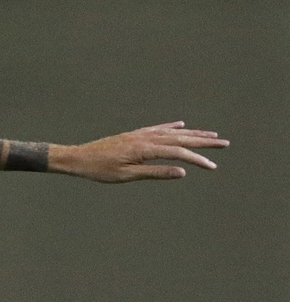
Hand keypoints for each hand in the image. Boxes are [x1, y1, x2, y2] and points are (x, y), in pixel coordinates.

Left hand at [58, 122, 227, 182]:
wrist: (77, 158)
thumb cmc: (99, 170)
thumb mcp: (127, 176)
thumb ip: (155, 172)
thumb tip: (182, 172)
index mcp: (144, 148)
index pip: (178, 153)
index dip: (197, 159)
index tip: (212, 166)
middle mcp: (145, 137)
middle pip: (180, 138)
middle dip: (204, 141)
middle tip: (224, 144)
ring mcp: (139, 134)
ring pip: (172, 132)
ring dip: (192, 133)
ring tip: (211, 135)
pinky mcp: (133, 135)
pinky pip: (157, 128)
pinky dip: (171, 127)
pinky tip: (181, 125)